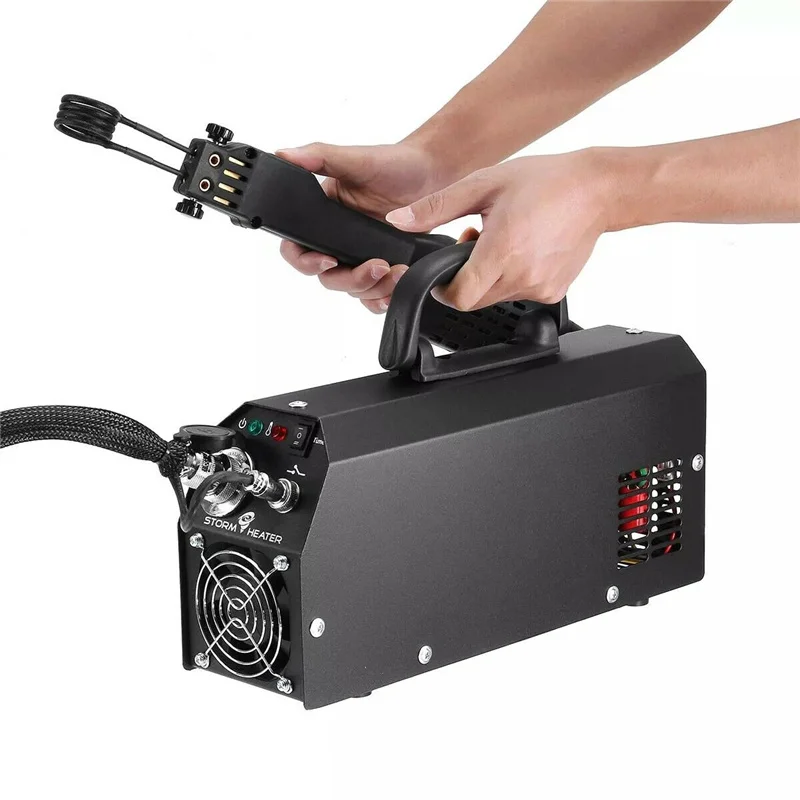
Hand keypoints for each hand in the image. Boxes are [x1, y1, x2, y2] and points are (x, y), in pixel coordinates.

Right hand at [275, 141, 442, 312]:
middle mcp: (336, 242)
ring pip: (353, 291)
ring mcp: (359, 258)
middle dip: (352, 279)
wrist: (430, 175)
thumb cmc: (391, 163)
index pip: (297, 249)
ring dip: (374, 288)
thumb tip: (284, 154)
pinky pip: (374, 296)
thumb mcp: (354, 158)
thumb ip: (318, 156)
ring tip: (398, 271)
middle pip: (327, 278)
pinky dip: (383, 297)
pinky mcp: (382, 269)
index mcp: (320, 219)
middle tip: (378, 265)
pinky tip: (397, 285)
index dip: (306, 261)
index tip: (329, 260)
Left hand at [385, 150, 613, 309]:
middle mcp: (523, 276)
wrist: (597, 189)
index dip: (444, 288)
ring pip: (497, 298)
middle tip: (475, 243)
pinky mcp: (554, 292)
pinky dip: (514, 278)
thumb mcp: (482, 184)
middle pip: (475, 300)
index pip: (459, 297)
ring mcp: (541, 288)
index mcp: (502, 252)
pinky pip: (521, 294)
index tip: (443, 273)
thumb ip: (435, 207)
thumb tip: (399, 221)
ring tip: (502, 241)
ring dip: (490, 277)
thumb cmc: (545, 181)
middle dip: (466, 278)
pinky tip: (523, 250)